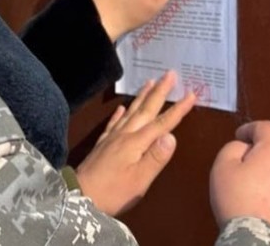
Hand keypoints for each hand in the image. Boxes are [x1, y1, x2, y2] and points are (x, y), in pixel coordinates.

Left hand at [76, 71, 195, 215]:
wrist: (78, 195)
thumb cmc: (113, 192)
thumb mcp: (139, 180)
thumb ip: (156, 157)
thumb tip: (172, 135)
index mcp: (137, 142)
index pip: (162, 123)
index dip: (178, 109)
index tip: (191, 93)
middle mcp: (125, 134)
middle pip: (146, 109)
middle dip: (160, 91)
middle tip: (170, 73)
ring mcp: (112, 137)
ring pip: (130, 111)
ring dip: (142, 96)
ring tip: (149, 82)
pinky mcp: (102, 144)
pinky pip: (114, 122)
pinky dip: (119, 113)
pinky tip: (121, 107)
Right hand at [210, 121, 269, 245]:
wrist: (261, 244)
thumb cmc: (239, 204)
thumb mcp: (222, 168)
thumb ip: (232, 147)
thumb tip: (244, 147)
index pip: (265, 128)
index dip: (250, 128)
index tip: (241, 136)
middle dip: (261, 161)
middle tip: (243, 177)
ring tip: (255, 201)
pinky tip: (268, 214)